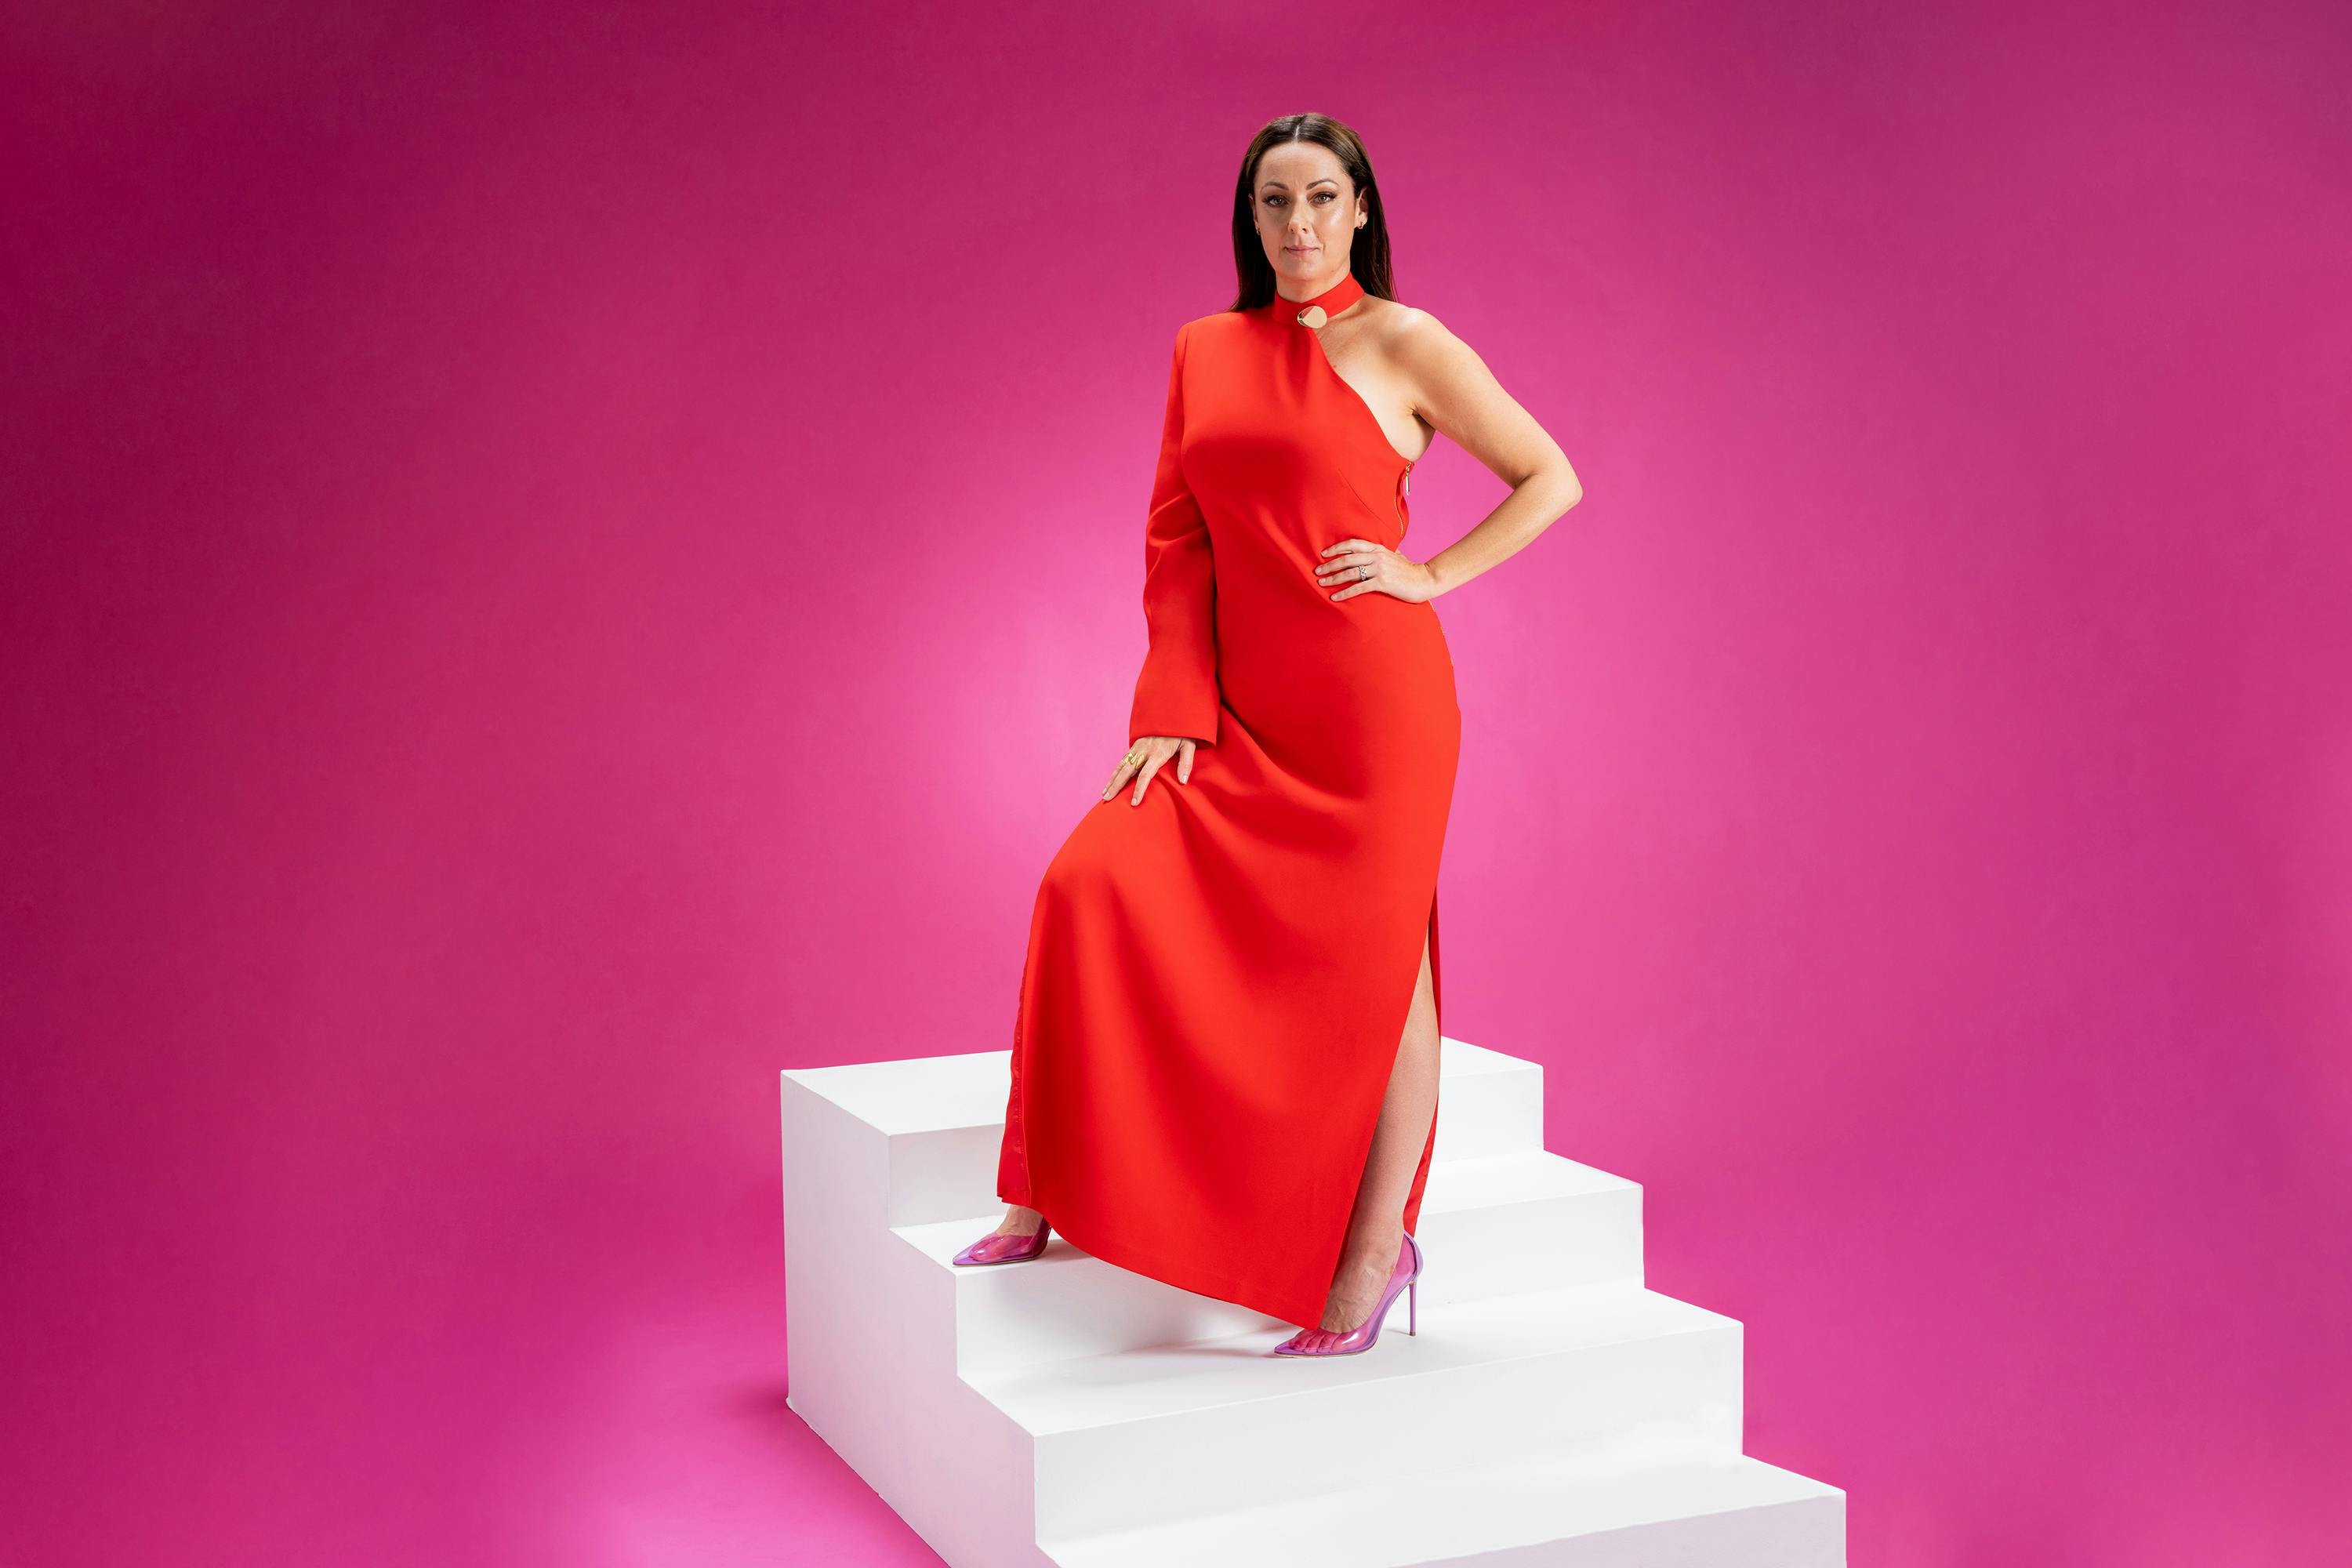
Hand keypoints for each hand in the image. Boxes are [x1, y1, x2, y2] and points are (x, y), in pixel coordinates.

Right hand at [1103, 735, 1196, 804]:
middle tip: (1107, 800)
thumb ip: (1186, 763)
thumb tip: (1183, 781)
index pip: (1145, 775)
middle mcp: (1144, 750)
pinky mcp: (1135, 745)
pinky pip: (1122, 760)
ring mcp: (1138, 747)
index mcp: (1158, 753)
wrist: (1172, 712)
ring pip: (1121, 765)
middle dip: (1116, 786)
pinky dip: (1115, 771)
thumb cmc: (1182, 732)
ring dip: (1112, 780)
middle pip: (1127, 771)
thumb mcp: (1189, 745)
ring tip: (1104, 793)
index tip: (1134, 803)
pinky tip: (1110, 781)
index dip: (1139, 789)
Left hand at [1315, 538, 1439, 602]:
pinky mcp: (1383, 583)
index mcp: (1378, 548)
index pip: (1352, 544)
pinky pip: (1359, 588)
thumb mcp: (1395, 556)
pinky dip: (1345, 593)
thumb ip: (1382, 553)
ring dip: (1333, 578)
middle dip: (1330, 565)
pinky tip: (1335, 598)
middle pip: (1347, 559)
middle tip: (1317, 571)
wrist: (1425, 579)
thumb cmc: (1409, 570)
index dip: (1336, 548)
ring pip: (1350, 573)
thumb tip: (1372, 551)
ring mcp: (1380, 569)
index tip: (1323, 554)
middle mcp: (1377, 556)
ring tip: (1321, 584)